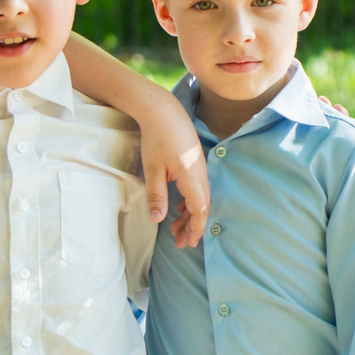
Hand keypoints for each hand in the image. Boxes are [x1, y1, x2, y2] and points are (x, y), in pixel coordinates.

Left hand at [138, 110, 210, 245]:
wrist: (163, 111)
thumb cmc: (156, 138)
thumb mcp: (153, 170)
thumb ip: (156, 195)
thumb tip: (158, 219)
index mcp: (192, 177)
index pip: (200, 209)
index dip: (196, 228)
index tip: (189, 242)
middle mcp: (201, 174)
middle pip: (202, 206)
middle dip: (193, 226)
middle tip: (181, 243)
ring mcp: (199, 168)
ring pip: (199, 198)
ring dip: (190, 215)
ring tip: (176, 230)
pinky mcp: (195, 164)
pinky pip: (197, 189)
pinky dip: (189, 203)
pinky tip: (178, 208)